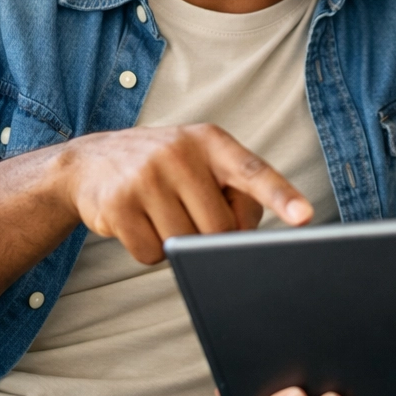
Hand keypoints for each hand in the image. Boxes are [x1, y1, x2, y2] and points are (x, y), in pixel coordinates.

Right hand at [57, 124, 312, 263]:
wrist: (90, 161)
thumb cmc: (166, 168)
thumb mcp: (204, 163)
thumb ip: (236, 194)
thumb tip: (245, 242)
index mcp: (212, 141)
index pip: (254, 172)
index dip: (281, 196)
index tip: (305, 217)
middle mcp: (180, 152)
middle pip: (220, 228)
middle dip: (211, 235)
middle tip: (191, 213)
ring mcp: (146, 177)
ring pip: (185, 244)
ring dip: (177, 243)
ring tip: (161, 211)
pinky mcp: (118, 205)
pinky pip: (152, 254)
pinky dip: (150, 250)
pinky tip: (139, 222)